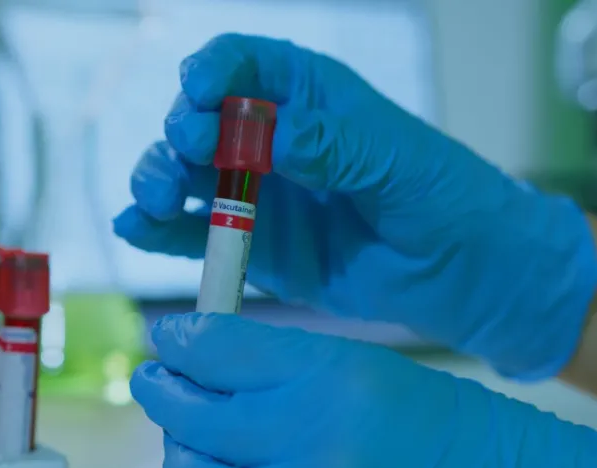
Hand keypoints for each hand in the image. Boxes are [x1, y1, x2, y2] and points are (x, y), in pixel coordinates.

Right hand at [113, 33, 596, 379]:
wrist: (460, 272)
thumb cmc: (443, 198)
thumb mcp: (396, 160)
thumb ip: (333, 146)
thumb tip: (270, 137)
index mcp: (311, 99)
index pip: (245, 66)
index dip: (214, 72)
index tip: (198, 92)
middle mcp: (274, 142)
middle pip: (202, 124)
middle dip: (179, 137)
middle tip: (183, 159)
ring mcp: (260, 196)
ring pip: (189, 179)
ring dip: (159, 181)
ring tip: (155, 200)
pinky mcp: (256, 247)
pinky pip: (198, 235)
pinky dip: (161, 232)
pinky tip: (136, 228)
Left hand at [131, 313, 596, 467]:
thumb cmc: (440, 431)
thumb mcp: (363, 373)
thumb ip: (279, 368)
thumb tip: (198, 362)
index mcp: (335, 381)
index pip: (219, 351)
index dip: (181, 342)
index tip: (166, 341)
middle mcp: (315, 450)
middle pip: (193, 418)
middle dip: (166, 395)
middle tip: (159, 385)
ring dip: (187, 460)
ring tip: (198, 447)